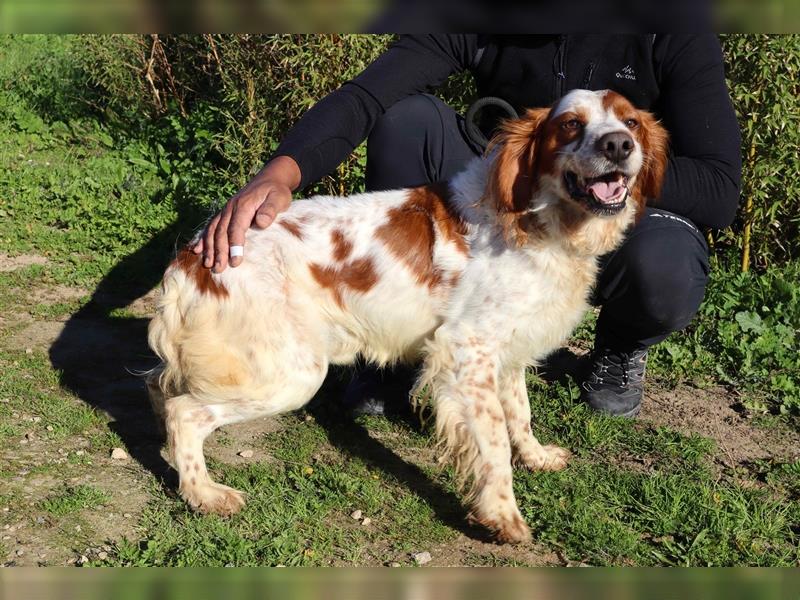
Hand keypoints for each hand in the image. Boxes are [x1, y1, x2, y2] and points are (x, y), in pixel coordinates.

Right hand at [193, 156, 300, 271]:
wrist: (270, 178)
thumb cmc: (276, 191)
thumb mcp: (279, 198)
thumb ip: (270, 209)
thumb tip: (260, 222)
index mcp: (243, 205)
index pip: (236, 228)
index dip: (234, 245)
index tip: (235, 262)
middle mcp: (231, 208)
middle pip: (221, 232)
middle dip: (219, 251)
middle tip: (218, 269)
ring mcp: (226, 211)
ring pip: (213, 230)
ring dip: (209, 248)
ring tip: (208, 265)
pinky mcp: (225, 214)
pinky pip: (211, 227)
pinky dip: (203, 239)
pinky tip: (197, 251)